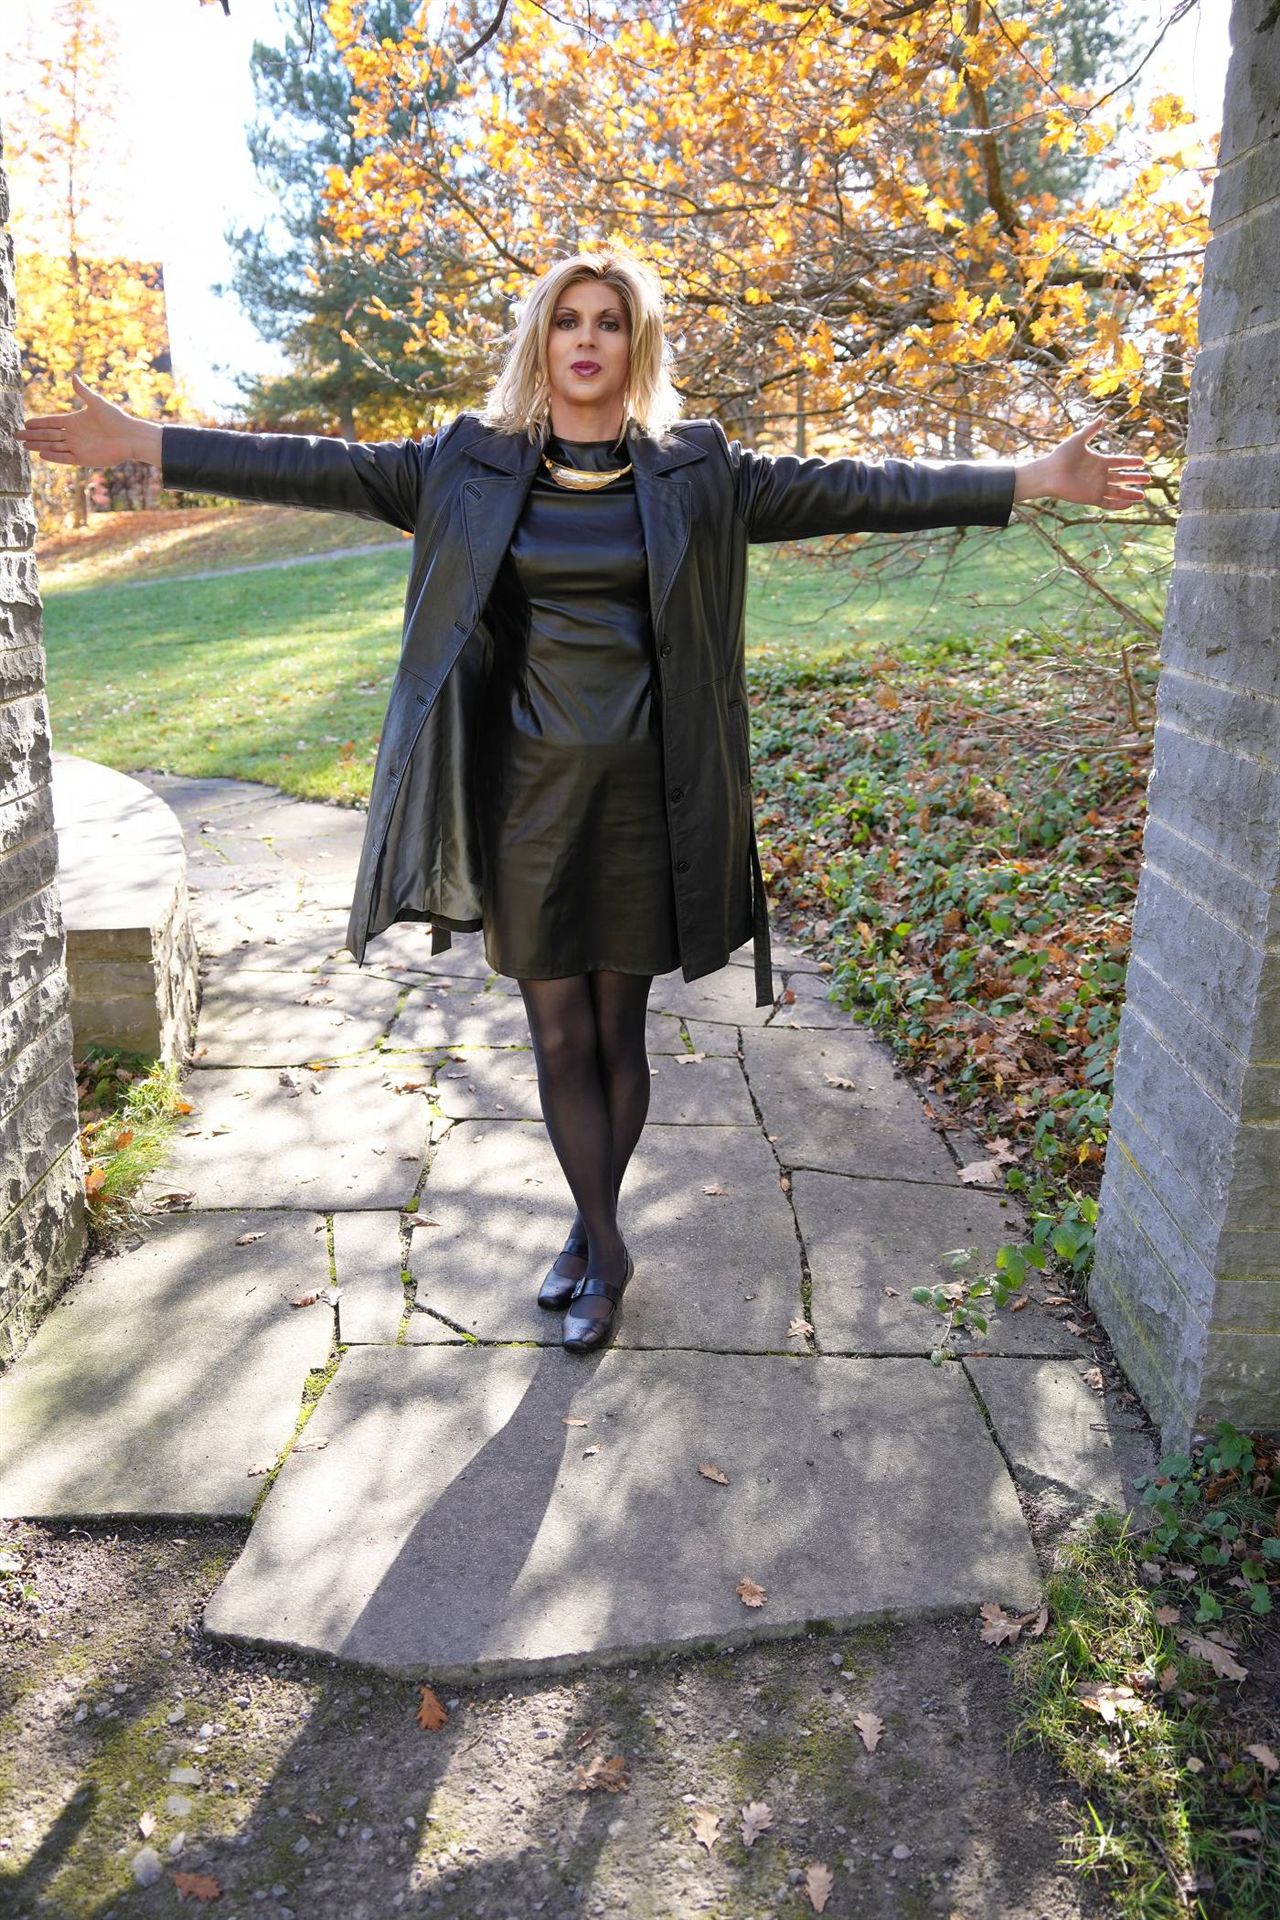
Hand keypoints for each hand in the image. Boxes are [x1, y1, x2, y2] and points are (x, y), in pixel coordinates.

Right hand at [15, 370, 146, 466]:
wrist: (130, 437)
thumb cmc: (116, 418)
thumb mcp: (97, 403)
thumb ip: (83, 392)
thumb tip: (73, 376)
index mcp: (74, 421)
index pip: (52, 422)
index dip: (39, 423)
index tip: (26, 422)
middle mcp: (73, 435)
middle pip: (48, 435)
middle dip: (32, 435)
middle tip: (17, 435)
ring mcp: (77, 447)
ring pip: (53, 446)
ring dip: (39, 446)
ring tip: (24, 446)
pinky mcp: (83, 459)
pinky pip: (64, 458)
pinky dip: (53, 456)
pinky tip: (41, 454)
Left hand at [1017, 412, 1152, 507]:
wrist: (1048, 473)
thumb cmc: (1061, 456)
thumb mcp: (1078, 440)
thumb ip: (1091, 430)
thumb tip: (1103, 417)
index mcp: (1099, 461)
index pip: (1119, 462)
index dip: (1131, 462)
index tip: (1143, 462)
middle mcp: (1100, 475)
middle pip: (1122, 478)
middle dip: (1135, 479)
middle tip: (1149, 479)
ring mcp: (1097, 487)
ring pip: (1118, 492)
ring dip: (1130, 493)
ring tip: (1143, 495)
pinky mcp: (1091, 498)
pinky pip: (1108, 503)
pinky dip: (1118, 504)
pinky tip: (1129, 503)